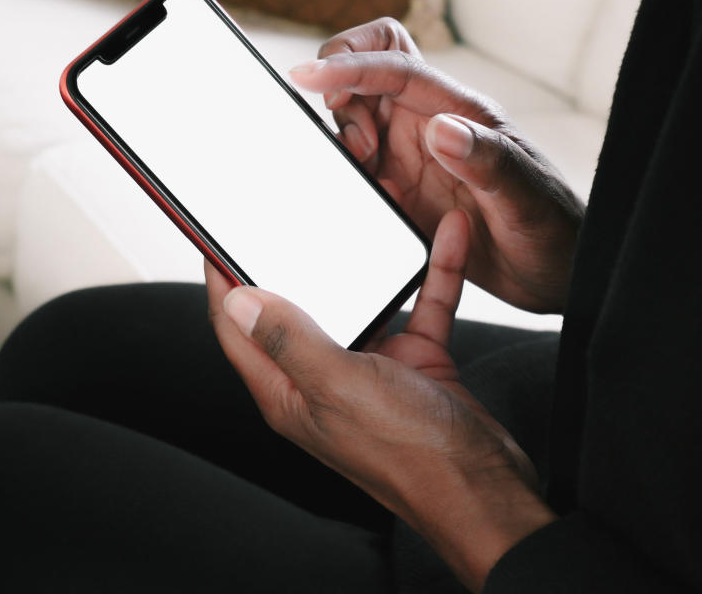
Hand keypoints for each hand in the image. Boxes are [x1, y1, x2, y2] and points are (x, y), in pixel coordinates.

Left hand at [205, 210, 556, 591]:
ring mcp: (371, 369)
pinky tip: (445, 240)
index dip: (222, 280)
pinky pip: (419, 305)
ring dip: (367, 261)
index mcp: (289, 391)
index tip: (217, 236)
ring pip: (362, 300)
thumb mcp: (340, 387)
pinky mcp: (414, 362)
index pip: (238, 329)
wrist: (485, 489)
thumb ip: (289, 341)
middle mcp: (324, 378)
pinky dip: (431, 274)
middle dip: (294, 259)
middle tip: (291, 212)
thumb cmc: (411, 455)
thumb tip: (239, 300)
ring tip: (366, 214)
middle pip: (297, 307)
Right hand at [289, 18, 584, 312]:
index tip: (308, 77)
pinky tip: (365, 201)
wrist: (556, 275)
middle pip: (365, 78)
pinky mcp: (402, 194)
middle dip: (342, 97)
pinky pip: (358, 170)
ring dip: (343, 141)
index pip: (394, 64)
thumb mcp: (527, 200)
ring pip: (355, 122)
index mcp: (460, 112)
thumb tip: (439, 127)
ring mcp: (414, 160)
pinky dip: (346, 177)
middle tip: (360, 150)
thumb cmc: (555, 231)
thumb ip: (488, 161)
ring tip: (368, 177)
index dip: (349, 63)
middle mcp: (431, 127)